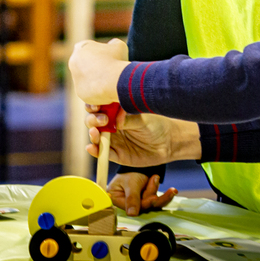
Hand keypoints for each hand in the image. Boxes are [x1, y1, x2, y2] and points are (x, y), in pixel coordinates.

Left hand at [68, 39, 128, 105]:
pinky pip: (89, 91)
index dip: (97, 52)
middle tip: (108, 70)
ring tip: (109, 81)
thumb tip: (112, 45)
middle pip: (83, 63)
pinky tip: (107, 90)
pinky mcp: (79, 92)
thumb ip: (113, 44)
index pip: (86, 47)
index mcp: (81, 47)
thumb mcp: (119, 45)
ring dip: (95, 79)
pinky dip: (97, 91)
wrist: (114, 81)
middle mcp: (73, 62)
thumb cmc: (116, 60)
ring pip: (86, 79)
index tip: (106, 56)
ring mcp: (75, 78)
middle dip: (93, 66)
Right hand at [86, 106, 200, 165]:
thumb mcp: (142, 118)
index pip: (98, 107)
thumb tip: (114, 118)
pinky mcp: (116, 154)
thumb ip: (128, 118)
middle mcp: (111, 125)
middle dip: (93, 120)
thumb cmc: (156, 125)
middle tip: (102, 120)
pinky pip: (103, 153)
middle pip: (93, 121)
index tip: (95, 105)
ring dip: (92, 135)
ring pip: (96, 137)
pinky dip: (95, 151)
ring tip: (94, 133)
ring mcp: (113, 140)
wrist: (168, 143)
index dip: (93, 105)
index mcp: (115, 112)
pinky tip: (91, 147)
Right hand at [107, 171, 177, 216]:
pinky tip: (172, 191)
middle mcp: (126, 203)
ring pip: (152, 204)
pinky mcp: (148, 200)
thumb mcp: (131, 183)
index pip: (130, 207)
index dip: (143, 203)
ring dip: (158, 192)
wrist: (140, 161)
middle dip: (151, 193)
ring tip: (157, 177)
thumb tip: (131, 214)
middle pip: (142, 206)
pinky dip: (165, 195)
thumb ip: (132, 198)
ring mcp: (138, 202)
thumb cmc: (130, 170)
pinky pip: (158, 201)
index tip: (154, 198)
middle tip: (155, 179)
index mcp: (116, 199)